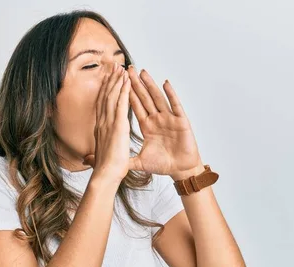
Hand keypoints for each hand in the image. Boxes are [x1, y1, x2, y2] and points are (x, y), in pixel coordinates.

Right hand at [83, 62, 132, 184]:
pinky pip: (122, 104)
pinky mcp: (118, 125)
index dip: (104, 91)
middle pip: (105, 96)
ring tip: (122, 68)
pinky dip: (124, 91)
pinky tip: (127, 81)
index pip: (102, 105)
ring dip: (117, 81)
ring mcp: (109, 123)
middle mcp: (102, 122)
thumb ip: (95, 154)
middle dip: (110, 80)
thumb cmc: (105, 169)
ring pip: (113, 97)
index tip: (108, 80)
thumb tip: (88, 158)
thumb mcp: (99, 158)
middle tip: (114, 67)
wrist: (106, 175)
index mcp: (99, 128)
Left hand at [84, 65, 202, 178]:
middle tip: (127, 69)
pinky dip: (171, 95)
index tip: (118, 82)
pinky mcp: (180, 122)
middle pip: (144, 98)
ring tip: (142, 72)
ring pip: (157, 98)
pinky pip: (175, 106)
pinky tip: (165, 83)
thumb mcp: (140, 162)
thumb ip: (127, 160)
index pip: (134, 107)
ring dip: (150, 85)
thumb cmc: (163, 164)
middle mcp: (156, 119)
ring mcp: (168, 119)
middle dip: (135, 84)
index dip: (127, 94)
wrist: (180, 170)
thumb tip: (112, 163)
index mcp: (147, 126)